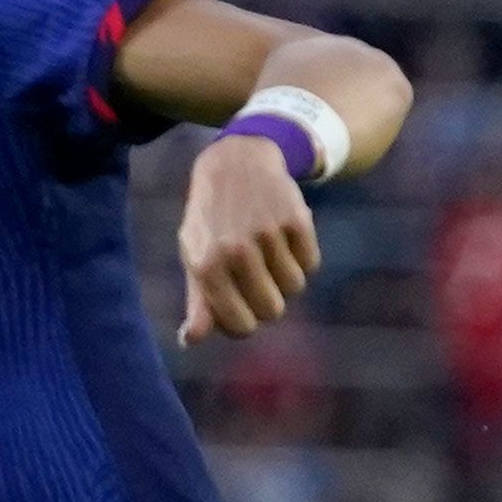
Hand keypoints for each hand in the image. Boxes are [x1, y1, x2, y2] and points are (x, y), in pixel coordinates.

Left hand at [177, 131, 320, 345]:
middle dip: (267, 303)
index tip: (241, 309)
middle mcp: (236, 251)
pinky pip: (311, 263)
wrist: (236, 161)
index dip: (244, 323)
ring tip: (268, 254)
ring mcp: (268, 234)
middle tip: (256, 280)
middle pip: (272, 311)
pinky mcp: (297, 219)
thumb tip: (190, 340)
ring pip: (294, 287)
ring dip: (285, 277)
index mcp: (206, 266)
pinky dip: (302, 257)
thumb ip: (198, 301)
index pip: (240, 326)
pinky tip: (284, 238)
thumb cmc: (211, 219)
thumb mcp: (195, 255)